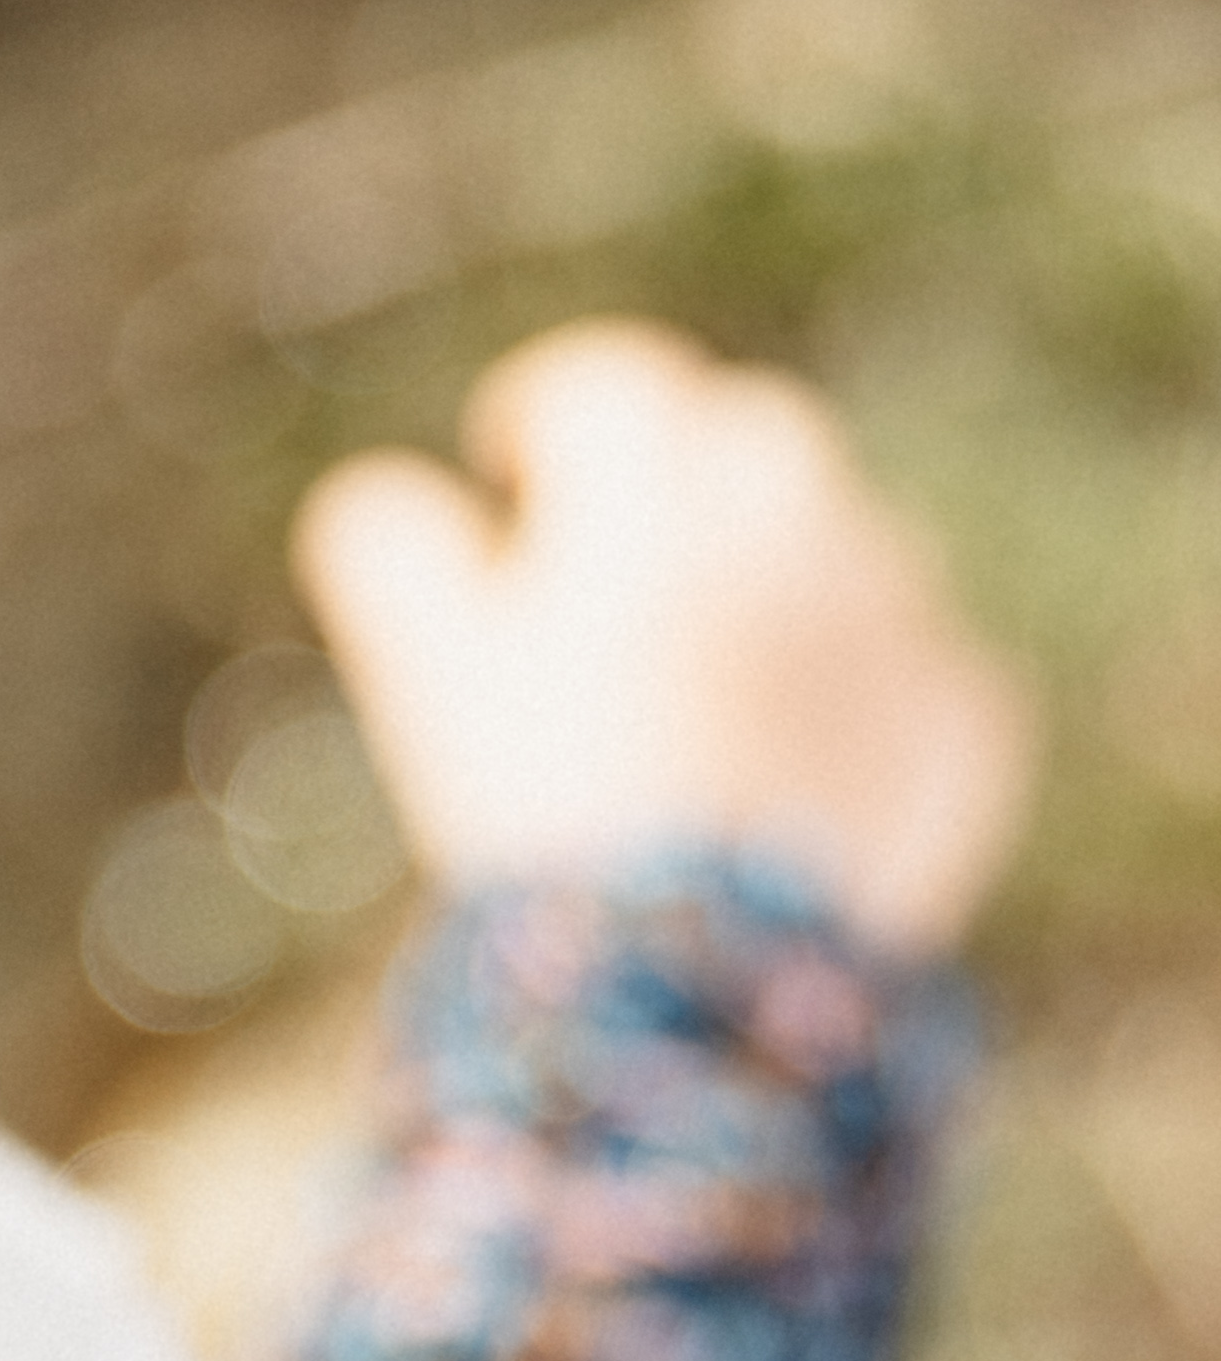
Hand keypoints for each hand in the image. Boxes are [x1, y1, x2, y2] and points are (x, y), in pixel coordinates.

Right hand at [290, 322, 1037, 955]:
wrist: (706, 975)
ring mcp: (904, 616)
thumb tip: (390, 500)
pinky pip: (924, 668)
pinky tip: (803, 764)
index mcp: (660, 490)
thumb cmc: (546, 804)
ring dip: (786, 577)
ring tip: (717, 676)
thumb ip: (390, 548)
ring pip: (851, 546)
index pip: (605, 386)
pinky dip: (868, 693)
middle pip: (748, 435)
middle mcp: (803, 522)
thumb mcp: (426, 669)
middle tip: (623, 558)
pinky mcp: (970, 716)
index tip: (504, 464)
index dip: (541, 416)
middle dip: (683, 471)